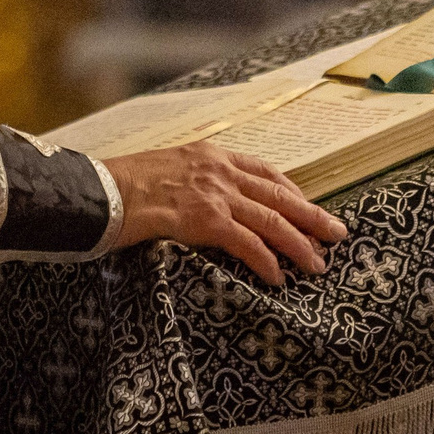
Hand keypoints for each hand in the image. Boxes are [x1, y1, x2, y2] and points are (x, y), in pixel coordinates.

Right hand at [103, 144, 346, 286]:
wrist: (97, 189)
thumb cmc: (118, 186)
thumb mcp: (160, 170)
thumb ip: (187, 182)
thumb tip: (196, 204)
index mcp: (208, 154)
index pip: (264, 171)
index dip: (291, 191)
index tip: (307, 206)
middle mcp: (218, 170)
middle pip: (279, 195)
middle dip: (311, 216)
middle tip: (336, 233)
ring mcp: (214, 194)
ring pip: (272, 220)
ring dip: (300, 244)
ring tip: (317, 264)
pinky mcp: (205, 220)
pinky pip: (248, 244)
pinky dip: (267, 262)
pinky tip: (278, 278)